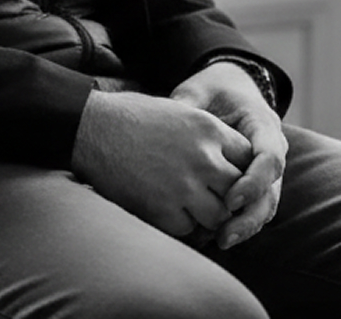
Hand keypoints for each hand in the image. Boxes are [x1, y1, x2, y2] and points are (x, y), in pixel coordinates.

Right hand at [70, 90, 247, 238]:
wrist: (91, 128)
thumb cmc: (132, 117)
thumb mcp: (180, 111)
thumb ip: (209, 136)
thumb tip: (232, 163)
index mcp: (209, 129)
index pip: (248, 159)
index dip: (240, 170)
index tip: (227, 175)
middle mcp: (203, 158)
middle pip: (238, 191)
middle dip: (228, 197)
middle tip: (213, 198)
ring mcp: (184, 186)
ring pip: (218, 217)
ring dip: (207, 215)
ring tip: (190, 206)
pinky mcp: (162, 209)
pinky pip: (188, 229)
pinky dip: (181, 224)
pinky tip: (168, 210)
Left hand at [172, 61, 287, 249]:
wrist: (230, 86)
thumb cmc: (213, 89)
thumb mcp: (200, 90)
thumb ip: (189, 107)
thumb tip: (169, 121)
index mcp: (263, 123)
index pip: (269, 159)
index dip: (253, 183)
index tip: (228, 200)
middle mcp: (273, 149)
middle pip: (272, 191)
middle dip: (250, 216)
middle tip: (224, 235)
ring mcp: (267, 169)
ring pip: (267, 205)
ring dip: (247, 226)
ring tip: (221, 242)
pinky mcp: (257, 181)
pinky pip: (256, 206)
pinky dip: (241, 223)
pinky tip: (218, 236)